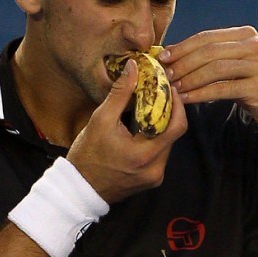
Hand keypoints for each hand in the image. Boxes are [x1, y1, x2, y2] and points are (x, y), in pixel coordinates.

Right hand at [67, 59, 186, 202]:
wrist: (79, 188)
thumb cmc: (87, 155)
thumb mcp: (101, 119)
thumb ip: (120, 93)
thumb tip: (133, 68)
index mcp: (145, 154)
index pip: (177, 126)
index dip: (178, 104)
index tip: (170, 89)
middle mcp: (156, 169)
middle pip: (175, 134)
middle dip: (170, 112)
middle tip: (162, 94)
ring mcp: (155, 177)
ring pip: (169, 144)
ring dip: (163, 126)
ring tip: (151, 109)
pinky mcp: (152, 180)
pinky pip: (161, 154)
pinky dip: (156, 139)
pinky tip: (144, 128)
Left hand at [160, 26, 257, 131]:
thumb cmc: (248, 83)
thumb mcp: (231, 64)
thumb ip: (208, 56)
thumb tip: (169, 53)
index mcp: (246, 34)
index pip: (207, 37)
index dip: (182, 46)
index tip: (162, 56)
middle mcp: (256, 45)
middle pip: (210, 51)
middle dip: (183, 63)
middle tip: (165, 74)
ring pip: (216, 69)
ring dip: (190, 79)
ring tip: (174, 88)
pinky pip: (223, 88)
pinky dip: (201, 94)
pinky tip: (187, 99)